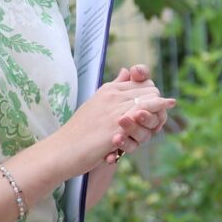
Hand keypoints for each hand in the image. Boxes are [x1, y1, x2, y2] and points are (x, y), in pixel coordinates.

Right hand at [58, 74, 174, 172]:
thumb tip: (126, 71)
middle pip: (152, 89)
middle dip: (158, 103)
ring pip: (152, 100)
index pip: (144, 82)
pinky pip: (144, 115)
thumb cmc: (79, 131)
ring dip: (158, 113)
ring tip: (158, 123)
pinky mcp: (117, 127)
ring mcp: (116, 110)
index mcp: (109, 89)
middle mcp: (113, 95)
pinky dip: (153, 120)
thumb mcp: (96, 104)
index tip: (153, 107)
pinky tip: (156, 127)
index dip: (152, 95)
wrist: (62, 150)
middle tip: (157, 118)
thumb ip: (114, 88)